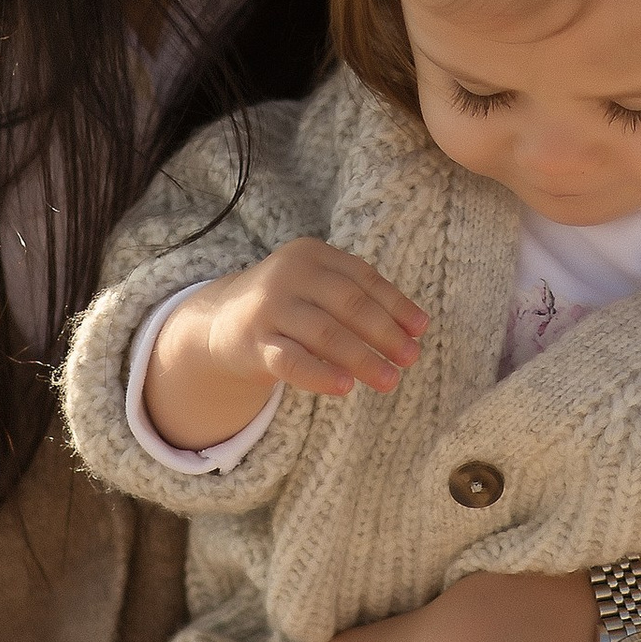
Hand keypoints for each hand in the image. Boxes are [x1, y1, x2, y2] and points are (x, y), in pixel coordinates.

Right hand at [146, 241, 425, 441]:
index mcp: (311, 254)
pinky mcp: (253, 342)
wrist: (220, 323)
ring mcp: (269, 308)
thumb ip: (358, 299)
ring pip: (325, 333)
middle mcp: (289, 274)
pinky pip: (291, 360)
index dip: (395, 304)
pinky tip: (345, 387)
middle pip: (348, 303)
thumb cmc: (287, 306)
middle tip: (411, 358)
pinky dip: (320, 374)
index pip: (362, 277)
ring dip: (362, 358)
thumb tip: (415, 327)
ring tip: (390, 380)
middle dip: (384, 332)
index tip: (420, 330)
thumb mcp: (317, 289)